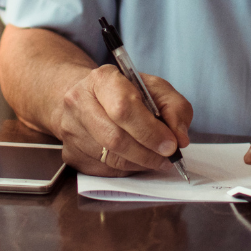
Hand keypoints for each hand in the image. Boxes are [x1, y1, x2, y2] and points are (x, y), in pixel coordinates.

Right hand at [56, 65, 191, 175]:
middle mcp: (79, 102)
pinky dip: (126, 169)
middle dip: (148, 153)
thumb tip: (180, 137)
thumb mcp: (155, 88)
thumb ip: (174, 108)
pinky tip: (134, 158)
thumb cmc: (124, 92)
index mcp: (102, 79)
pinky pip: (104, 171)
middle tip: (167, 157)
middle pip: (115, 139)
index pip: (123, 108)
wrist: (86, 97)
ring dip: (140, 163)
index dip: (150, 131)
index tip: (171, 144)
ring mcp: (71, 129)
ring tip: (155, 158)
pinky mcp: (70, 153)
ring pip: (111, 159)